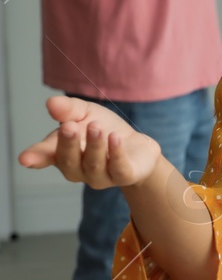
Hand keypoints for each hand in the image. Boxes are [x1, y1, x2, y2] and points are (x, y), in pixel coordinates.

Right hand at [18, 96, 162, 188]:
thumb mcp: (86, 114)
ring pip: (94, 164)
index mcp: (63, 154)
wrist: (137, 145)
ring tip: (96, 126)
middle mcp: (78, 169)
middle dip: (68, 143)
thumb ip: (68, 110)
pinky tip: (115, 138)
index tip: (25, 158)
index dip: (35, 157)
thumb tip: (51, 103)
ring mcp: (101, 176)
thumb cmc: (105, 130)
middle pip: (69, 161)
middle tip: (69, 126)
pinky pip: (119, 168)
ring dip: (94, 145)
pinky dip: (116, 153)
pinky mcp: (124, 176)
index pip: (46, 156)